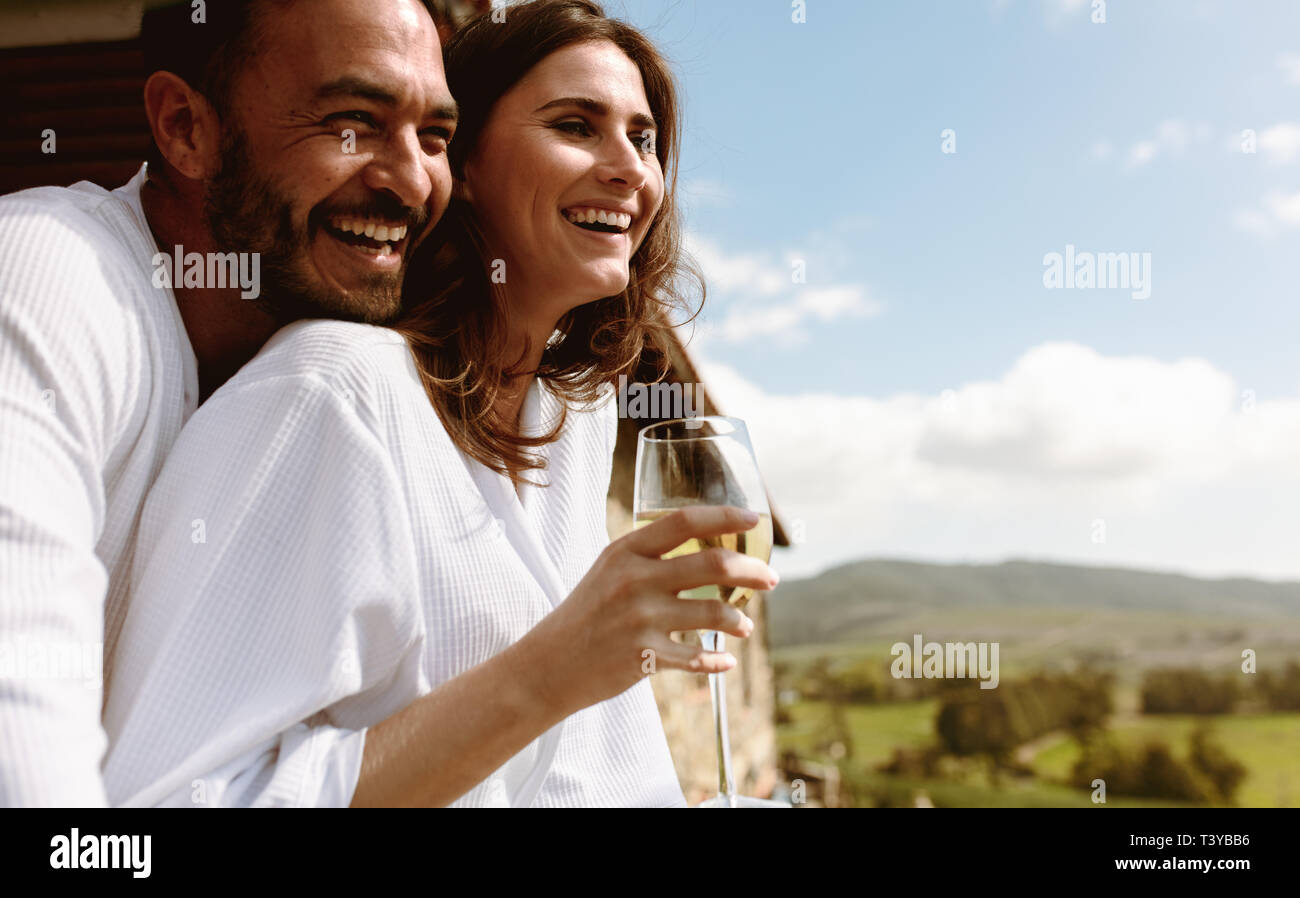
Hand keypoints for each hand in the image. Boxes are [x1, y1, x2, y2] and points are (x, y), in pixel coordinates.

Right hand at [518, 506, 778, 717]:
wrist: (548, 664)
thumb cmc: (586, 612)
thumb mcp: (608, 569)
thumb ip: (649, 555)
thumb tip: (708, 545)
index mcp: (626, 551)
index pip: (684, 521)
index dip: (725, 516)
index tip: (753, 518)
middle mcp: (635, 581)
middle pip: (712, 565)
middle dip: (752, 571)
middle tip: (771, 578)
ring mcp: (640, 621)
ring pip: (714, 614)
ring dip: (739, 621)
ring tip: (744, 626)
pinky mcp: (644, 658)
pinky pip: (697, 659)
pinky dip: (718, 661)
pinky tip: (726, 660)